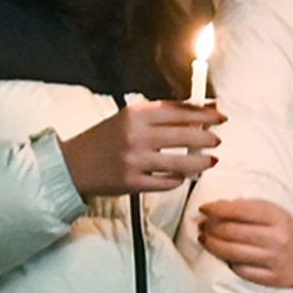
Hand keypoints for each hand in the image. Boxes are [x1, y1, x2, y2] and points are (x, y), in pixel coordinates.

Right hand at [61, 99, 222, 198]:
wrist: (72, 165)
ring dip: (200, 162)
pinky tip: (182, 177)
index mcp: (135, 114)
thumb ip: (158, 115)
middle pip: (185, 135)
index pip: (179, 111)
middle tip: (216, 140)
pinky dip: (178, 180)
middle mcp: (136, 135)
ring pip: (181, 162)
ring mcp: (134, 160)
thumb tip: (197, 109)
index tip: (219, 115)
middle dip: (207, 138)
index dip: (204, 113)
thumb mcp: (127, 119)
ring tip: (211, 160)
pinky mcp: (132, 182)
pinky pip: (167, 183)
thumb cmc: (104, 139)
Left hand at [195, 197, 292, 289]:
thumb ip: (248, 208)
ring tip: (204, 239)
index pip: (239, 210)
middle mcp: (277, 238)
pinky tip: (223, 257)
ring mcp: (275, 259)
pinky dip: (228, 263)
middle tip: (202, 225)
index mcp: (277, 217)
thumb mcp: (273, 213)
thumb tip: (215, 208)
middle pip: (231, 232)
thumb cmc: (283, 231)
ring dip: (212, 245)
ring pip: (232, 252)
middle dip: (211, 227)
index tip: (203, 208)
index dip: (216, 209)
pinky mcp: (273, 277)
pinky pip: (241, 270)